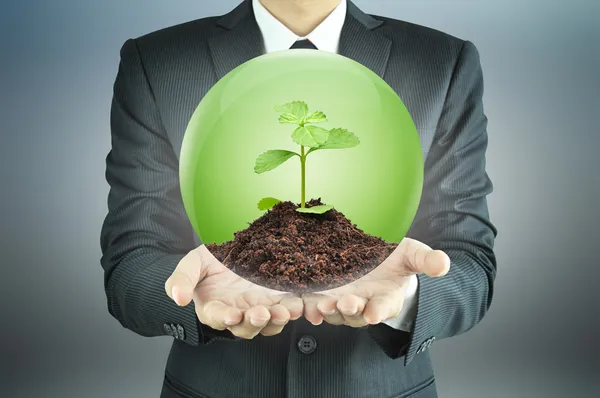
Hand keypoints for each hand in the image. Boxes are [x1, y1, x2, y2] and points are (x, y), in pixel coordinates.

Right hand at [165, 245, 302, 338]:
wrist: (230, 253)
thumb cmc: (208, 263)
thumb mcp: (192, 264)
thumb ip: (182, 279)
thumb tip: (178, 296)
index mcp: (215, 308)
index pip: (218, 317)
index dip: (225, 318)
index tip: (232, 315)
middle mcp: (238, 313)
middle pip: (247, 327)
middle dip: (255, 322)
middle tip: (262, 313)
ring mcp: (260, 308)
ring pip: (270, 324)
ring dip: (278, 319)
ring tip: (286, 310)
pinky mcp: (278, 299)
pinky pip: (289, 309)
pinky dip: (296, 309)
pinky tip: (302, 304)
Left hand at [302, 238, 449, 326]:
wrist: (376, 259)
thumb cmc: (397, 260)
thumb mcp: (413, 256)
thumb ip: (426, 261)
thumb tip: (444, 264)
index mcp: (386, 298)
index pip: (384, 308)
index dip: (379, 311)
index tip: (373, 313)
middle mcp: (364, 305)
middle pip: (356, 314)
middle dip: (350, 310)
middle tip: (345, 304)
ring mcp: (343, 301)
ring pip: (334, 312)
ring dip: (328, 311)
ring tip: (323, 305)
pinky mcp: (326, 294)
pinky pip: (316, 304)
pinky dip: (310, 306)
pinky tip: (304, 305)